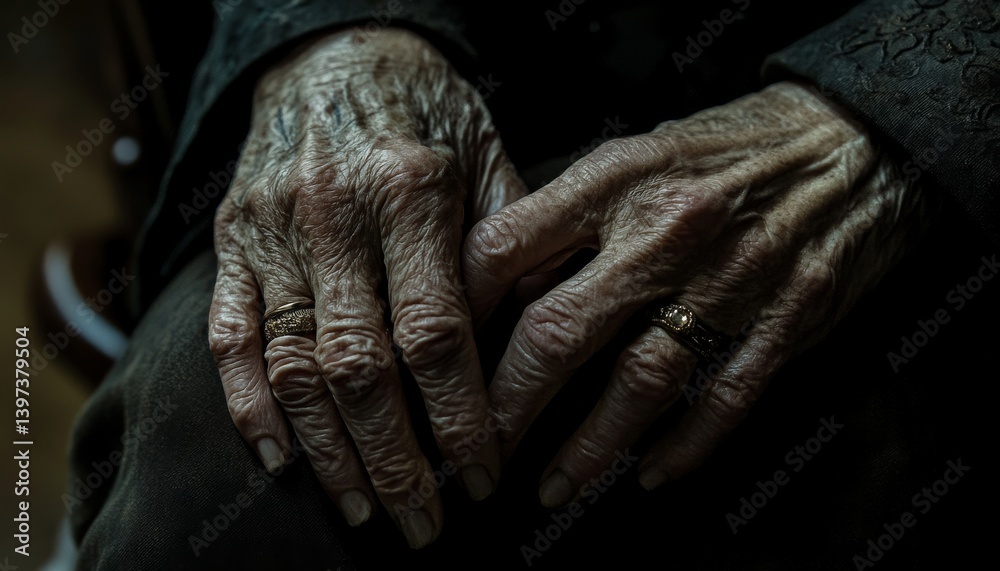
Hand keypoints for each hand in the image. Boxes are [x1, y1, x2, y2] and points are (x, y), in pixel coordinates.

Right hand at [208, 28, 524, 546]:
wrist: (337, 53)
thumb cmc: (429, 113)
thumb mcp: (489, 160)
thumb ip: (511, 248)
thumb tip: (537, 345)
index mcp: (412, 193)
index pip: (437, 336)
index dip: (459, 419)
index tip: (481, 480)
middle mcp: (335, 215)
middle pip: (361, 368)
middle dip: (395, 461)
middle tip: (422, 526)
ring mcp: (273, 229)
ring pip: (291, 365)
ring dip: (328, 451)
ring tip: (364, 507)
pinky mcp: (232, 239)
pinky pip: (230, 336)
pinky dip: (249, 405)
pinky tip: (280, 458)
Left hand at [463, 81, 929, 505]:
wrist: (855, 140)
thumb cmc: (732, 146)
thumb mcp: (640, 151)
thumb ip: (574, 210)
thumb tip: (502, 277)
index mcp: (616, 179)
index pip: (505, 251)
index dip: (459, 314)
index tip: (441, 360)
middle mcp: (666, 229)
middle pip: (558, 331)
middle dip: (508, 405)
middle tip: (480, 451)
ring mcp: (730, 278)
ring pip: (640, 380)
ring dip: (590, 446)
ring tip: (553, 488)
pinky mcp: (788, 317)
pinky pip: (725, 397)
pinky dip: (685, 445)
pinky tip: (650, 474)